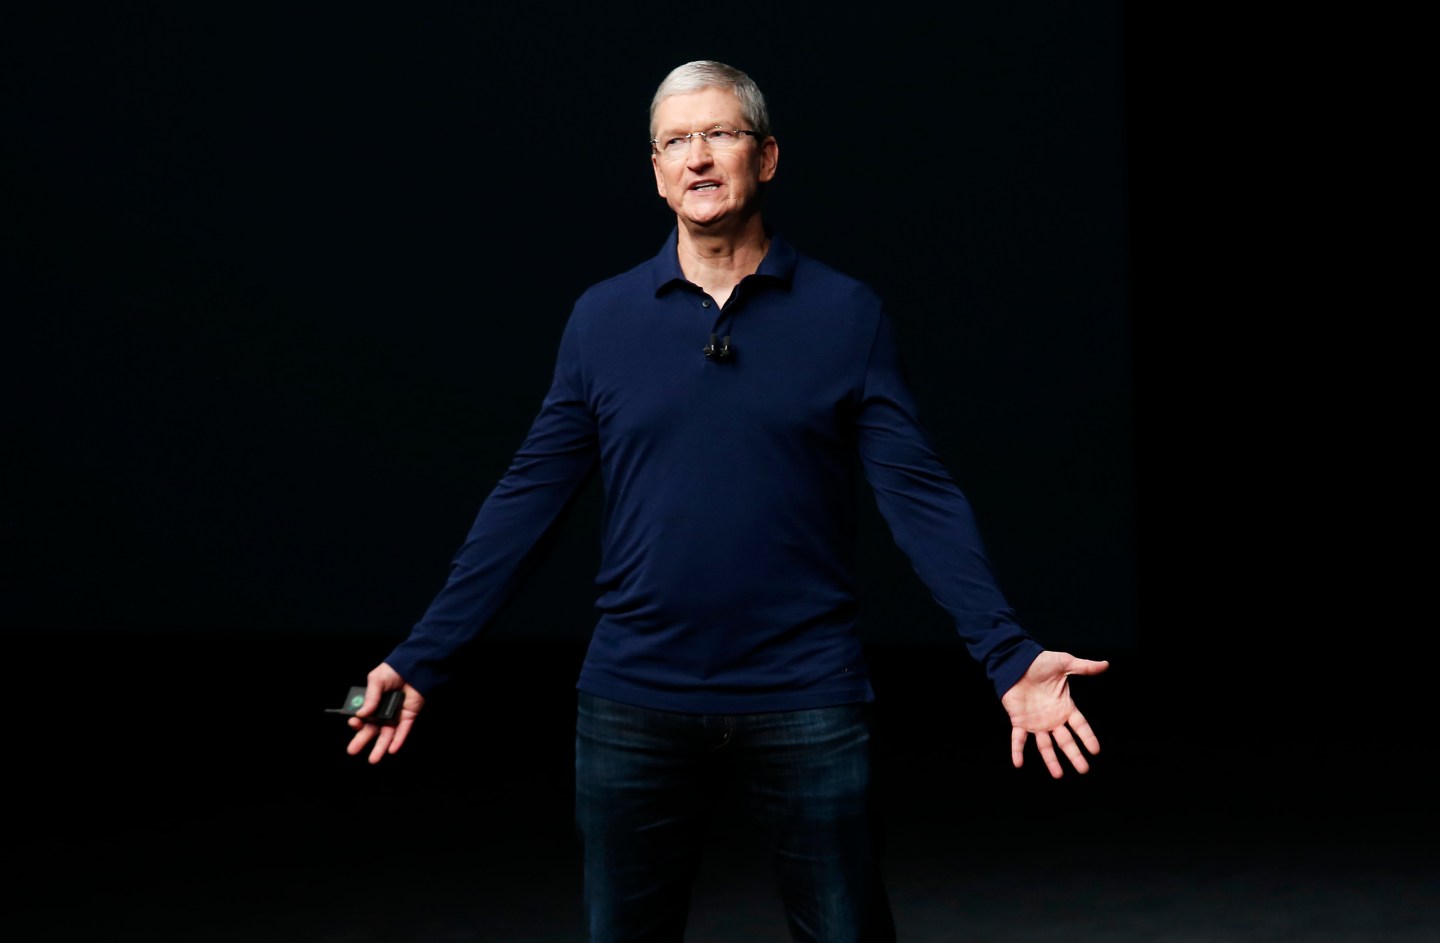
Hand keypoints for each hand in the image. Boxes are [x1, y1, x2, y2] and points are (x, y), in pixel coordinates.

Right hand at [345, 662, 425, 764]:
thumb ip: (370, 697)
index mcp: (372, 702)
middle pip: (371, 729)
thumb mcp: (376, 680)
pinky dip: (398, 740)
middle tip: (352, 750)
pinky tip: (392, 749)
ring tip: (373, 759)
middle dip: (362, 740)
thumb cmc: (394, 670)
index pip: (362, 716)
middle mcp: (383, 711)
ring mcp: (395, 715)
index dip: (356, 722)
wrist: (415, 666)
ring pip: (387, 734)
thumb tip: (361, 713)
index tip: (353, 723)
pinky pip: (403, 731)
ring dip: (380, 747)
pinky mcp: (408, 716)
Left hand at [1000, 650, 1108, 777]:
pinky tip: (1018, 763)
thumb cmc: (1040, 662)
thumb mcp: (1064, 663)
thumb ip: (1084, 667)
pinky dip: (1017, 751)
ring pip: (1045, 745)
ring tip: (1058, 775)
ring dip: (1051, 760)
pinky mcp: (1019, 721)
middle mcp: (1052, 718)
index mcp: (1065, 707)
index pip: (1080, 726)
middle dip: (1074, 755)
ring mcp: (1036, 722)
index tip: (1095, 750)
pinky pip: (1018, 739)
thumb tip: (1106, 664)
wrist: (1016, 661)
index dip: (1087, 737)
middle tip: (1084, 770)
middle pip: (1066, 741)